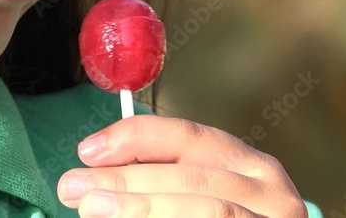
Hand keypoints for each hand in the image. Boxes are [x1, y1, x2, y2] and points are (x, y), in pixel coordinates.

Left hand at [56, 115, 306, 216]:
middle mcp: (270, 191)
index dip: (134, 138)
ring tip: (93, 209)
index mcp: (250, 164)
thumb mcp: (197, 189)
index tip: (87, 151)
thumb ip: (156, 175)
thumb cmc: (223, 215)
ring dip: (142, 208)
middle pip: (190, 177)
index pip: (188, 136)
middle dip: (126, 180)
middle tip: (75, 188)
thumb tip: (92, 170)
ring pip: (205, 209)